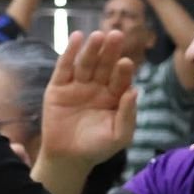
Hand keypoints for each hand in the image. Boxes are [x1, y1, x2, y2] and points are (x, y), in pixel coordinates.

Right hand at [41, 30, 136, 167]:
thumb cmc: (97, 148)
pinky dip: (69, 52)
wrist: (68, 158)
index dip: (123, 70)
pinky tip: (76, 38)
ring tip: (98, 36)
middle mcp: (97, 86)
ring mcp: (77, 85)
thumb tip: (135, 91)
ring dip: (91, 49)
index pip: (120, 78)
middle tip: (116, 35)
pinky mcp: (58, 87)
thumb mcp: (119, 136)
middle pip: (104, 65)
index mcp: (114, 96)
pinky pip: (64, 67)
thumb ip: (128, 115)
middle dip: (110, 51)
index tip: (126, 62)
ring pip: (86, 63)